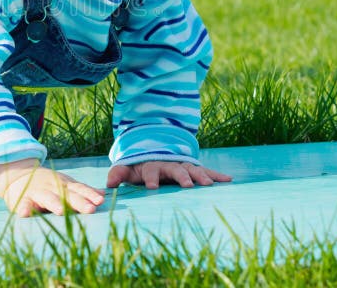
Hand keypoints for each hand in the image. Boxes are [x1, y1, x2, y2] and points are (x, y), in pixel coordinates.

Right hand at [0, 158, 104, 216]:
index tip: (101, 201)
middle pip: (67, 195)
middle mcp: (52, 187)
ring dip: (53, 203)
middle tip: (90, 209)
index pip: (79, 189)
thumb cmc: (46, 184)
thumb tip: (103, 194)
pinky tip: (25, 213)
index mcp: (64, 185)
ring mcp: (37, 192)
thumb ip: (81, 190)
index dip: (89, 195)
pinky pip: (23, 204)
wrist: (17, 175)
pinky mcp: (22, 199)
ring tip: (60, 211)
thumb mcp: (64, 183)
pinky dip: (24, 208)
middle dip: (78, 202)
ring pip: (46, 198)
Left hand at [106, 160, 231, 189]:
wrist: (153, 149)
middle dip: (181, 176)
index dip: (151, 178)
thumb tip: (108, 185)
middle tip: (187, 185)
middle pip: (175, 169)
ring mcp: (182, 165)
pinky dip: (216, 174)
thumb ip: (118, 174)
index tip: (152, 187)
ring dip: (200, 176)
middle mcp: (169, 164)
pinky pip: (205, 171)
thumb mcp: (127, 169)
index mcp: (151, 165)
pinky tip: (228, 180)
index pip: (151, 171)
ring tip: (208, 185)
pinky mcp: (192, 168)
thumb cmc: (139, 166)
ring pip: (192, 169)